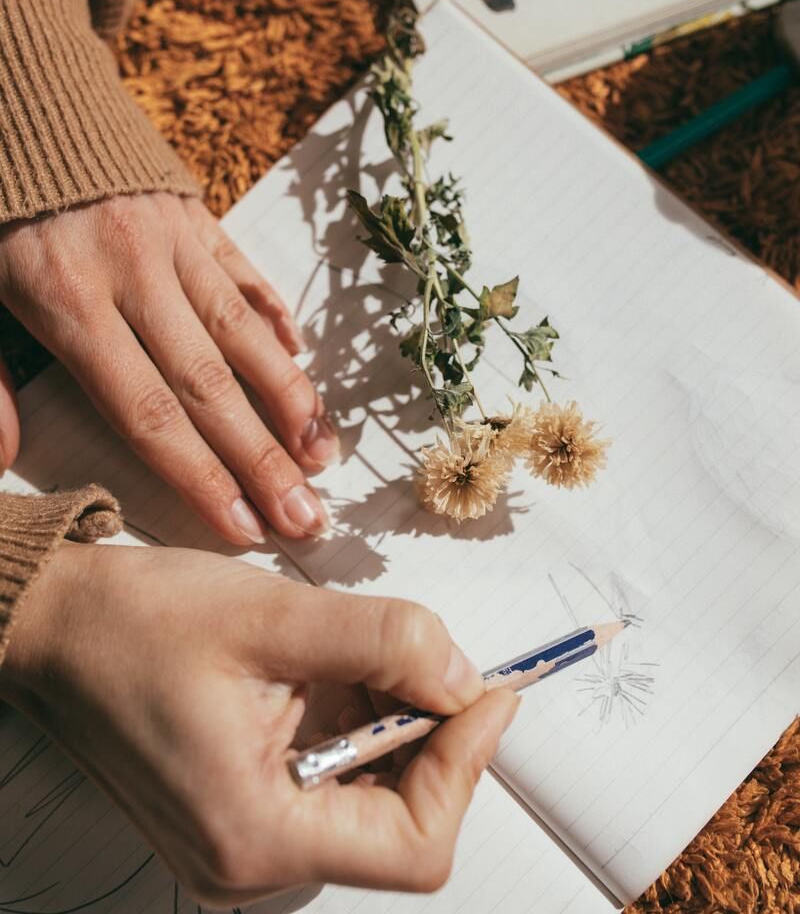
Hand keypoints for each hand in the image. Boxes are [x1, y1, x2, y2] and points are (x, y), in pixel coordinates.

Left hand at [0, 193, 339, 542]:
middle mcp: (134, 276)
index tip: (244, 529)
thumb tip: (2, 457)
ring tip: (323, 454)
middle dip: (261, 459)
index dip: (200, 476)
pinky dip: (273, 316)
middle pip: (208, 386)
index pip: (147, 414)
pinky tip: (301, 357)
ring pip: (241, 330)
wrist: (12, 97)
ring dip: (288, 397)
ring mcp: (171, 240)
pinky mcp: (191, 212)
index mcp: (69, 304)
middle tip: (307, 518)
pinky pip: (242, 270)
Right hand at [2, 544, 517, 903]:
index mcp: (255, 835)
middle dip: (433, 738)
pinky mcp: (238, 809)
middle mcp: (249, 860)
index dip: (467, 765)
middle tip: (445, 660)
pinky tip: (341, 667)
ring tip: (378, 651)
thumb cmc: (135, 624)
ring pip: (366, 800)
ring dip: (393, 723)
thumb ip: (384, 641)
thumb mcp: (274, 617)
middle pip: (396, 827)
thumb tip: (463, 672)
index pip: (414, 845)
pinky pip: (327, 780)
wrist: (54, 626)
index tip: (492, 690)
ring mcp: (242, 840)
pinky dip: (355, 723)